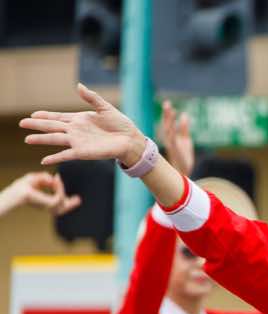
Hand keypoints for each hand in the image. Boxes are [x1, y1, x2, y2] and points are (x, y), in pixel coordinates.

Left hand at [0, 172, 80, 216]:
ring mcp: (51, 208)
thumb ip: (46, 178)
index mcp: (45, 204)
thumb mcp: (36, 179)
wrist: (18, 191)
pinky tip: (56, 179)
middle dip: (72, 204)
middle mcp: (49, 208)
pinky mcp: (52, 205)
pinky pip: (61, 195)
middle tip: (78, 199)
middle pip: (64, 209)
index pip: (60, 206)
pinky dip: (59, 186)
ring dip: (61, 188)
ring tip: (58, 178)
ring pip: (63, 201)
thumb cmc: (23, 185)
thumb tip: (55, 178)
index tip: (76, 199)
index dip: (68, 202)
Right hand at [20, 84, 145, 166]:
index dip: (46, 115)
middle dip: (37, 125)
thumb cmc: (121, 125)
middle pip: (52, 127)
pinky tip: (44, 160)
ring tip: (27, 139)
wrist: (131, 140)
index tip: (33, 114)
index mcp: (80, 119)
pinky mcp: (83, 152)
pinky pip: (66, 155)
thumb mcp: (105, 108)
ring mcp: (78, 142)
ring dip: (41, 139)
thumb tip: (78, 85)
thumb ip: (91, 97)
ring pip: (55, 139)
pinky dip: (55, 157)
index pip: (59, 117)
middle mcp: (76, 131)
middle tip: (22, 124)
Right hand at [158, 100, 194, 176]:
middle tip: (167, 103)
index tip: (168, 103)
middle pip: (166, 125)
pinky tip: (174, 124)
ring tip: (171, 110)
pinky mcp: (175, 150)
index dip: (168, 115)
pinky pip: (172, 139)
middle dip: (167, 115)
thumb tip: (184, 115)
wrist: (183, 173)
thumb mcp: (186, 141)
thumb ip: (184, 129)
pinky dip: (173, 131)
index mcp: (171, 138)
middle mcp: (170, 141)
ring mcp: (172, 145)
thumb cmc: (183, 158)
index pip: (168, 124)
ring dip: (169, 120)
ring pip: (168, 131)